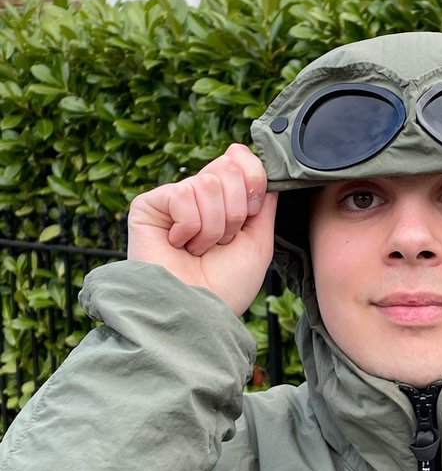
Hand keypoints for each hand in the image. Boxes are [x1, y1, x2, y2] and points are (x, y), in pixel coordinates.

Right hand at [127, 144, 277, 315]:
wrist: (197, 312)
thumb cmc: (227, 285)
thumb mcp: (258, 240)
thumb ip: (263, 200)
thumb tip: (256, 158)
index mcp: (225, 199)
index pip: (242, 160)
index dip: (254, 181)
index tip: (251, 213)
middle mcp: (199, 194)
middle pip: (228, 168)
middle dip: (234, 212)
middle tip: (221, 242)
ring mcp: (173, 198)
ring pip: (208, 184)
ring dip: (212, 228)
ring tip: (198, 249)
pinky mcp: (148, 204)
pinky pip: (183, 195)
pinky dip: (189, 227)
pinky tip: (178, 244)